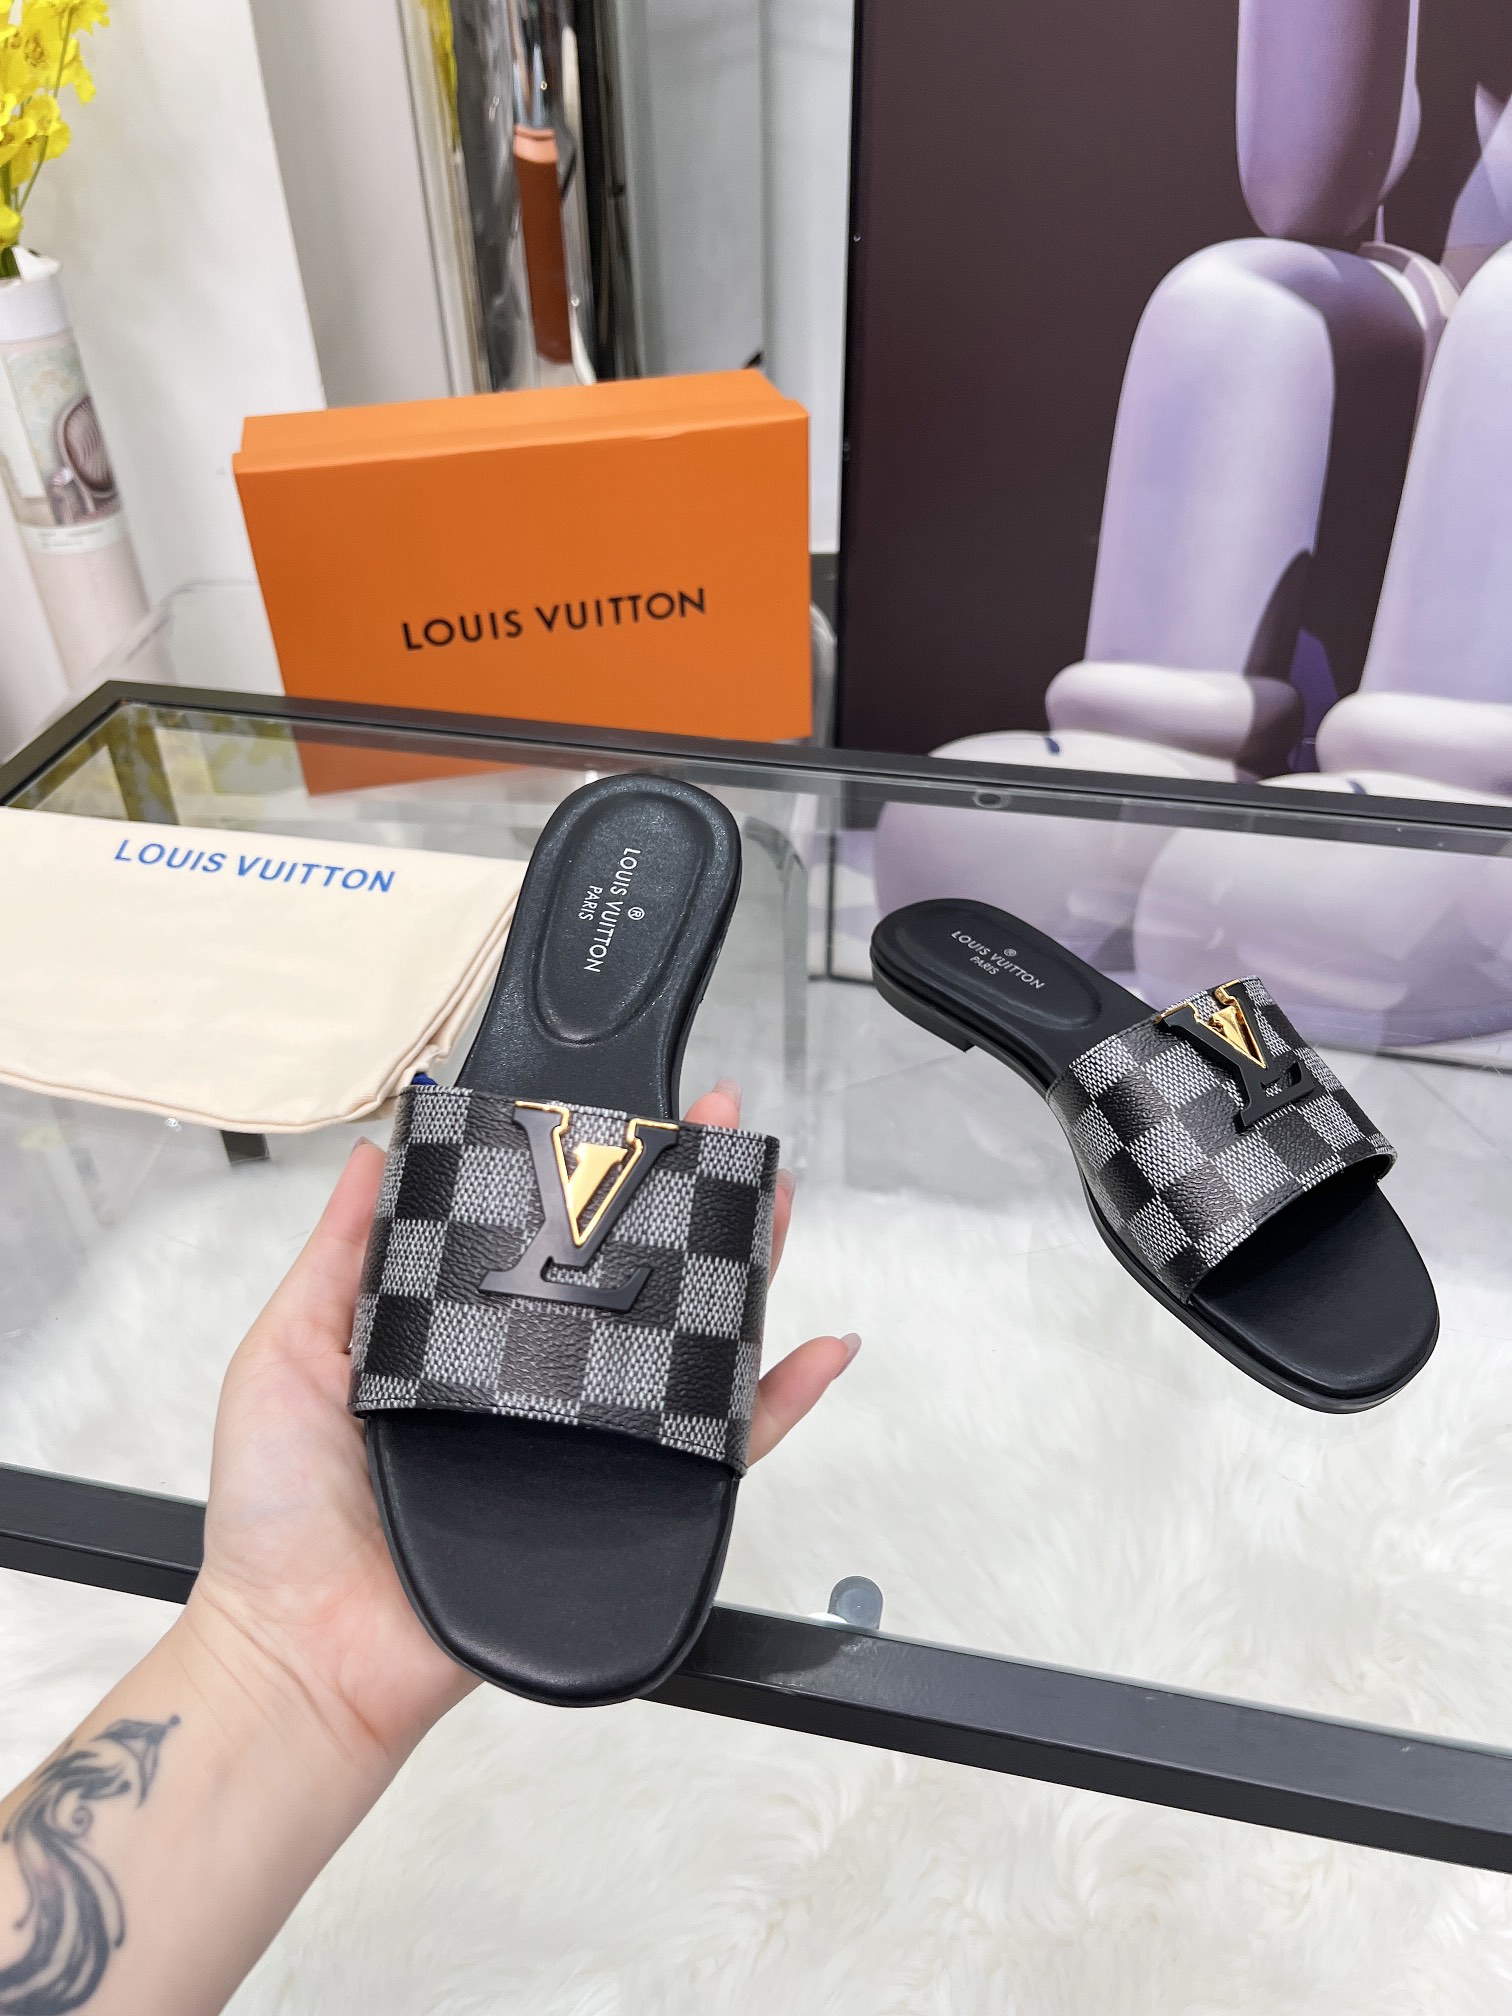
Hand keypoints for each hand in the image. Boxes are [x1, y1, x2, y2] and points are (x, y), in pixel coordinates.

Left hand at [185, 1082, 855, 1782]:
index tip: (624, 1115)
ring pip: (692, 1345)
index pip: (548, 1242)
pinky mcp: (623, 1503)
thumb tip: (380, 1152)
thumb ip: (340, 1257)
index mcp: (466, 1340)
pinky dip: (780, 1401)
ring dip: (748, 1270)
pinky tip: (819, 1350)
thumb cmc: (281, 1516)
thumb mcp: (290, 1351)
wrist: (306, 1651)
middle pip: (635, 1278)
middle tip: (724, 1129)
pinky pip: (722, 1451)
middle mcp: (538, 1383)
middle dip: (688, 1199)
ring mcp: (586, 1440)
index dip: (593, 1177)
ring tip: (777, 1201)